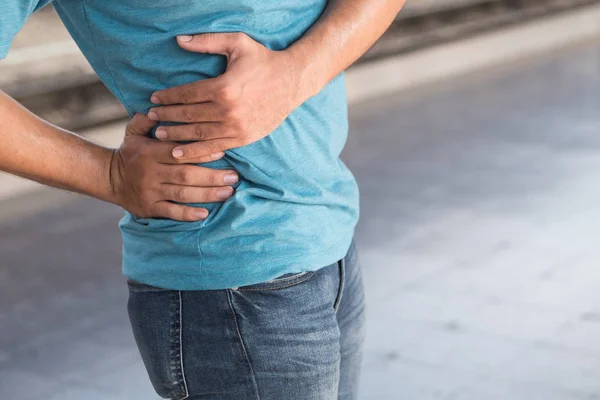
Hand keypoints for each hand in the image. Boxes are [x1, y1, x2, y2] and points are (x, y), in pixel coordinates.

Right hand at [109, 114, 238, 220]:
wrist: (108, 179)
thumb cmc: (130, 152)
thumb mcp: (134, 132)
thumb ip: (147, 120)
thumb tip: (157, 107)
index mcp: (150, 152)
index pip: (179, 152)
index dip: (201, 153)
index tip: (223, 153)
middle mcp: (151, 172)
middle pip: (186, 175)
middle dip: (212, 177)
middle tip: (234, 177)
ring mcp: (151, 191)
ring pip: (183, 194)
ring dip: (208, 194)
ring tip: (228, 192)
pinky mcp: (150, 208)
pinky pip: (171, 212)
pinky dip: (188, 214)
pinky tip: (205, 214)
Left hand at [147, 33, 309, 159]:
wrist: (293, 81)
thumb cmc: (264, 60)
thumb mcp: (237, 43)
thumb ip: (207, 42)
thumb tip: (179, 41)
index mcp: (224, 87)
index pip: (187, 94)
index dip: (168, 97)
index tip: (154, 100)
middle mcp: (228, 110)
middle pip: (189, 116)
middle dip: (167, 117)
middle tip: (151, 119)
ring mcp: (236, 127)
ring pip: (199, 134)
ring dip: (177, 136)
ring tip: (160, 136)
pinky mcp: (244, 138)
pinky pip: (215, 147)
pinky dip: (197, 152)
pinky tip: (181, 153)